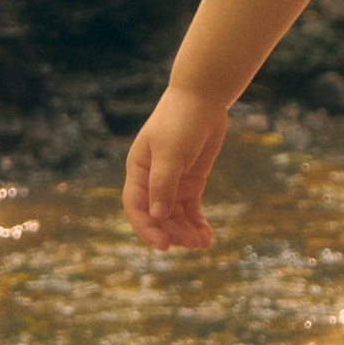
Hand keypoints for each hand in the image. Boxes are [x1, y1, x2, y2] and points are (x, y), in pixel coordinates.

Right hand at [124, 85, 230, 248]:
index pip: (136, 208)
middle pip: (159, 216)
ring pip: (175, 217)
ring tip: (203, 243)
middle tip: (193, 243)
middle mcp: (152, 181)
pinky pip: (191, 210)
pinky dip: (197, 223)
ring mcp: (172, 183)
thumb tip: (158, 216)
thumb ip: (163, 184)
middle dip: (174, 232)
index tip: (163, 245)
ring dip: (187, 232)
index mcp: (138, 171)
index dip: (147, 229)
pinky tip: (207, 235)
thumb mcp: (170, 152)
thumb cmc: (180, 121)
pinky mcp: (191, 182)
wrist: (203, 99)